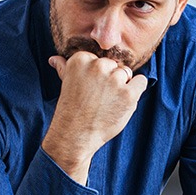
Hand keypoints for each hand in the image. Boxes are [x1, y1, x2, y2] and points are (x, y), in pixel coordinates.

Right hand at [43, 51, 147, 182]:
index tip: (89, 89)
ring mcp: (114, 80)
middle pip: (114, 65)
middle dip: (110, 80)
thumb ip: (65, 68)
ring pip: (127, 73)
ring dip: (122, 86)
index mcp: (81, 60)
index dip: (97, 76)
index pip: (99, 59)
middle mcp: (98, 66)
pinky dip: (136, 91)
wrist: (75, 136)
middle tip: (99, 98)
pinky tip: (123, 102)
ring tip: (108, 103)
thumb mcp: (66, 85)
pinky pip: (141, 82)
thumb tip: (54, 59)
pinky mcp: (128, 94)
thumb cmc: (71, 111)